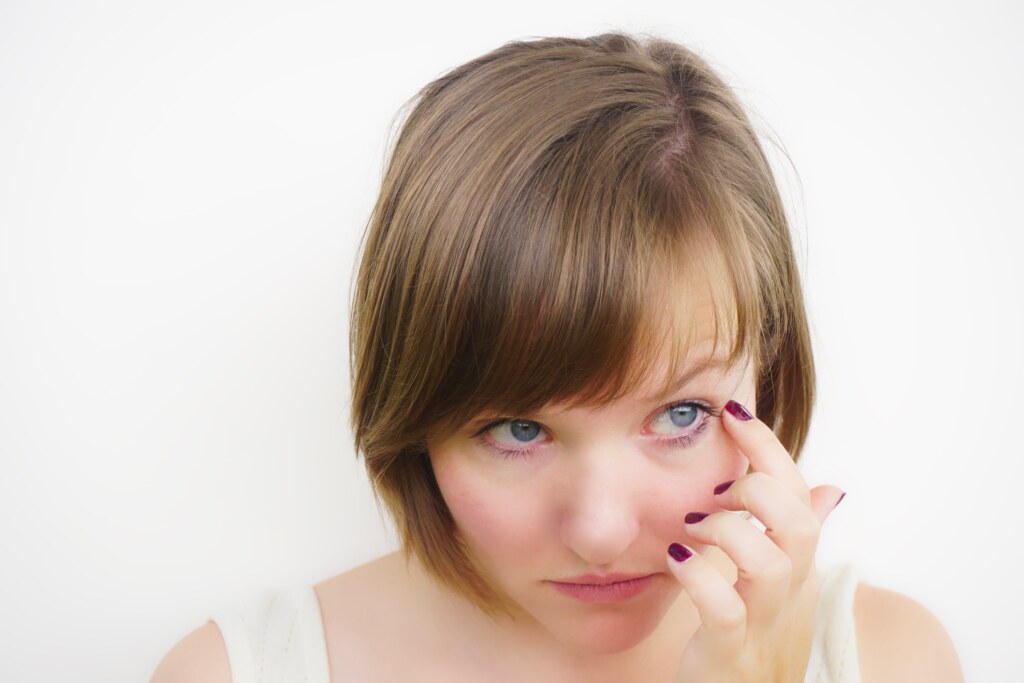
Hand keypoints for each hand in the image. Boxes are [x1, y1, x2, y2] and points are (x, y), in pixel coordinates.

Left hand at [666, 399, 844, 682]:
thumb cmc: (755, 642)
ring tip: (692, 527)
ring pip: (771, 562)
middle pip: (796, 521)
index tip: (731, 409)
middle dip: (756, 487)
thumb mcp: (782, 587)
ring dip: (727, 530)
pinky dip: (700, 579)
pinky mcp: (734, 653)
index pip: (798, 493)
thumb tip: (829, 489)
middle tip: (715, 491)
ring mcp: (766, 624)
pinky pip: (727, 610)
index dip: (767, 447)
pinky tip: (675, 560)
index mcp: (800, 568)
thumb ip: (795, 537)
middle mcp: (791, 593)